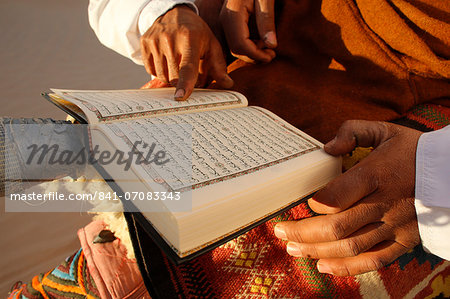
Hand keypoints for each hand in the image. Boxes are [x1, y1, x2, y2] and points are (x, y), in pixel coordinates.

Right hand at [140, 5, 232, 100]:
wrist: (174, 13)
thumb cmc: (196, 33)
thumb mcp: (211, 45)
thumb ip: (218, 66)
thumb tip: (228, 84)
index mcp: (189, 39)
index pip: (187, 67)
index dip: (185, 84)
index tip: (180, 97)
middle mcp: (170, 39)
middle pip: (174, 76)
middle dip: (182, 81)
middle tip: (187, 72)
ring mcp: (155, 40)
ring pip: (161, 75)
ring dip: (170, 77)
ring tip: (177, 65)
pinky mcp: (144, 43)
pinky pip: (151, 70)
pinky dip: (159, 71)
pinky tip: (166, 61)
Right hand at [220, 0, 276, 62]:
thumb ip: (267, 21)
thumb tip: (271, 46)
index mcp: (232, 15)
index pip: (240, 45)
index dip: (256, 55)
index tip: (272, 55)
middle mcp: (225, 20)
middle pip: (236, 49)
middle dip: (255, 56)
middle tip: (272, 53)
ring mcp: (226, 21)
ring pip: (236, 47)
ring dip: (253, 52)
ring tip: (269, 46)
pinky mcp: (230, 22)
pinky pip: (237, 40)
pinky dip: (250, 46)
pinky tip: (262, 40)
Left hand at [274, 120, 422, 275]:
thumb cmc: (413, 150)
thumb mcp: (384, 130)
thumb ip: (352, 131)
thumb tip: (326, 148)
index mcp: (377, 174)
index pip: (338, 195)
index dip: (317, 203)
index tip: (304, 203)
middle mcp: (385, 204)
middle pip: (338, 227)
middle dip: (303, 233)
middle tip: (281, 233)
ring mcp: (395, 226)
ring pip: (351, 247)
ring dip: (317, 251)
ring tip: (293, 250)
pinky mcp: (403, 241)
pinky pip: (373, 260)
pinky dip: (347, 267)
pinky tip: (324, 265)